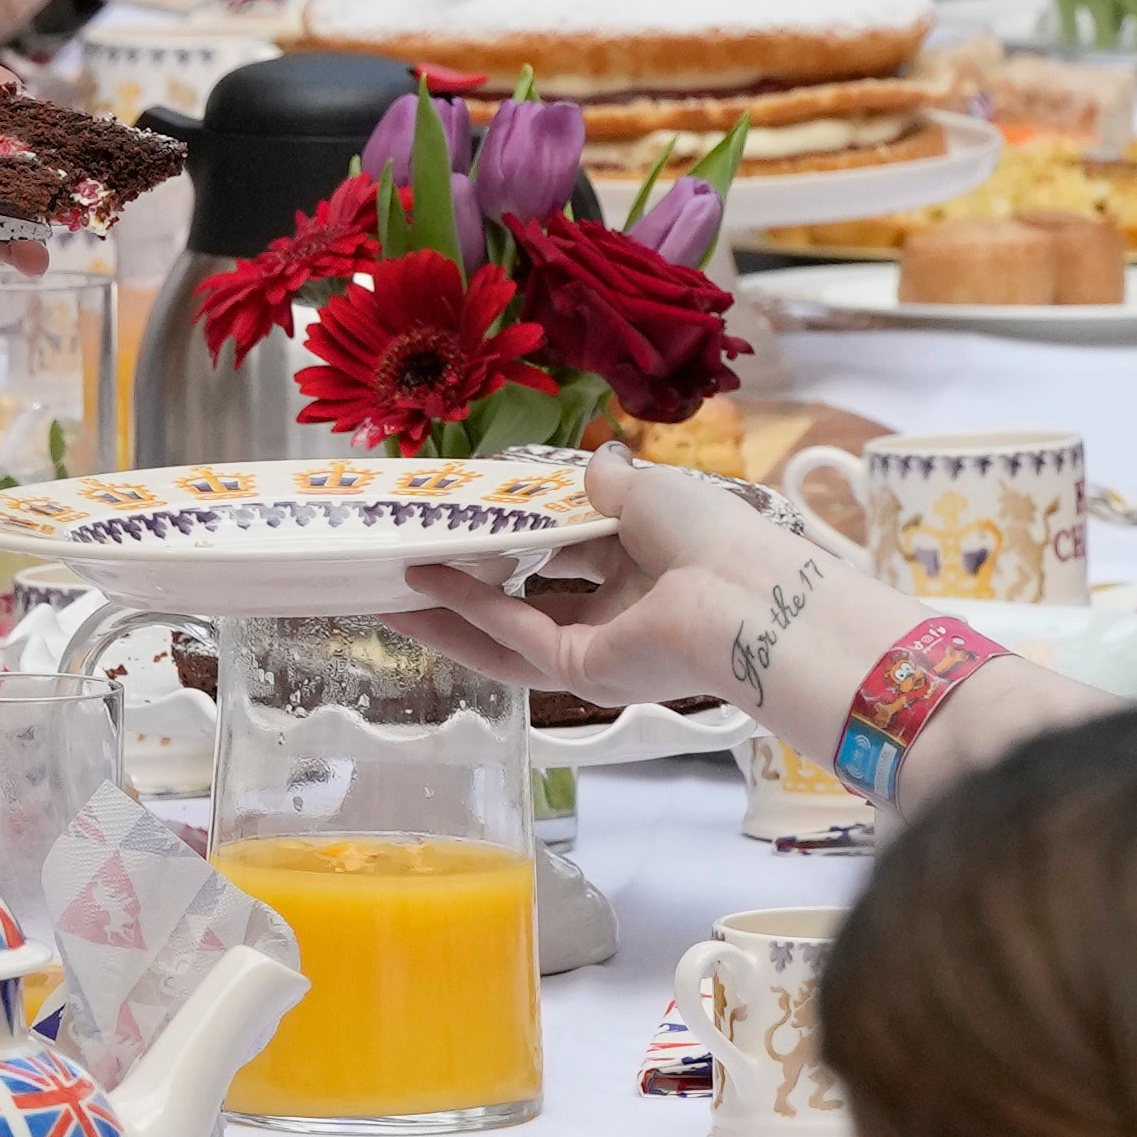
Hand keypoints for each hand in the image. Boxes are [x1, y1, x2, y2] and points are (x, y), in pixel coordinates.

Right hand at [390, 446, 898, 723]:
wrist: (748, 599)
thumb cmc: (713, 537)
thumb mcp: (650, 492)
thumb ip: (609, 485)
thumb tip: (594, 465)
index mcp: (645, 571)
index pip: (570, 556)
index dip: (519, 536)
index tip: (470, 517)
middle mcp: (620, 615)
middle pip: (527, 603)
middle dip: (468, 585)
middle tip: (409, 560)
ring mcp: (598, 649)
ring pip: (506, 633)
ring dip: (449, 608)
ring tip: (388, 585)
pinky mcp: (582, 671)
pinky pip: (513, 635)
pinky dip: (467, 608)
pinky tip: (421, 582)